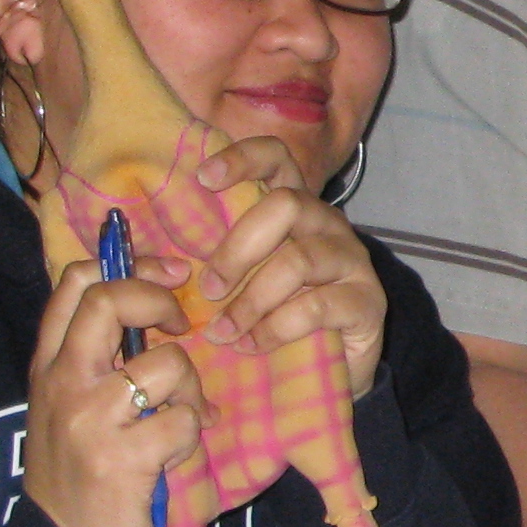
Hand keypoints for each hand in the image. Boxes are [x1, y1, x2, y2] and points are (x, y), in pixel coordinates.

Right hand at [21, 258, 203, 526]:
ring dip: (191, 392)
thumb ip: (92, 363)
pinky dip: (192, 438)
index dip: (128, 265)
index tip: (167, 276)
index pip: (75, 283)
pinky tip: (175, 458)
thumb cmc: (74, 482)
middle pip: (111, 302)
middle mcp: (63, 384)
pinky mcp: (124, 459)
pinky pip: (185, 421)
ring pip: (166, 365)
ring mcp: (91, 421)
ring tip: (182, 421)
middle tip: (182, 327)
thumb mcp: (65, 411)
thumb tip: (150, 309)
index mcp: (49, 367)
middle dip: (160, 302)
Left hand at [186, 133, 389, 386]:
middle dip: (238, 248)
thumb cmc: (274, 317)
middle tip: (208, 289)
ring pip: (299, 259)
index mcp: (295, 207)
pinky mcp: (367, 301)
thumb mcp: (243, 283)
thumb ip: (215, 263)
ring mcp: (352, 260)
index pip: (277, 158)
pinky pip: (316, 306)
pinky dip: (275, 329)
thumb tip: (159, 263)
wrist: (334, 369)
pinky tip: (252, 346)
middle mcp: (327, 223)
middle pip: (287, 205)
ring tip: (223, 332)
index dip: (243, 159)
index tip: (203, 177)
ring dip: (251, 299)